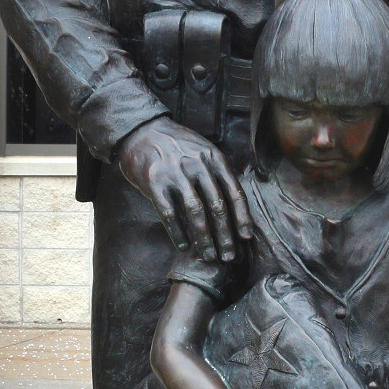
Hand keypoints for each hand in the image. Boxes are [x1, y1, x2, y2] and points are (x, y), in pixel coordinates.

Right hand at [116, 116, 251, 260]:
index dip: (242, 217)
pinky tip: (184, 246)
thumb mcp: (203, 152)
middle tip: (229, 256)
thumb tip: (235, 210)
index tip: (246, 237)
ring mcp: (175, 173)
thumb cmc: (177, 148)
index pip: (234, 192)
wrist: (142, 131)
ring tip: (209, 255)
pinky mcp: (154, 182)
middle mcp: (197, 164)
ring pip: (195, 213)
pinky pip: (169, 214)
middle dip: (225, 235)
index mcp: (214, 158)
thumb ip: (217, 175)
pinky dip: (177, 233)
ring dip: (204, 238)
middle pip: (217, 206)